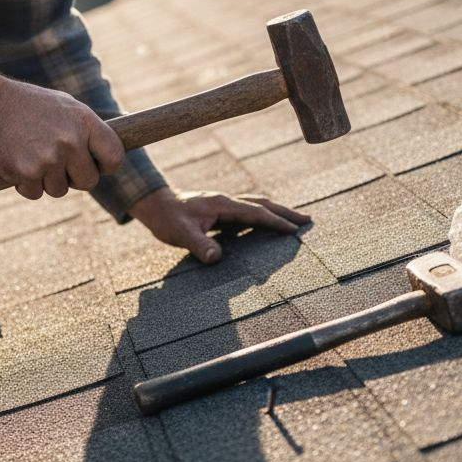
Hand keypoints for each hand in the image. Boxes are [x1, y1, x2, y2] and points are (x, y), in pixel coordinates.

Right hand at [0, 71, 124, 199]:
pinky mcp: (26, 173)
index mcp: (85, 122)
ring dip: (47, 181)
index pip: (114, 157)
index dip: (106, 166)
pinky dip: (26, 184)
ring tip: (33, 156)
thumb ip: (87, 130)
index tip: (96, 166)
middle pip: (89, 182)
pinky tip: (18, 162)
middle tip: (58, 164)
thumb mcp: (66, 107)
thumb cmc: (29, 105)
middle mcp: (70, 141)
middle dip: (74, 178)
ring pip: (59, 191)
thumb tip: (106, 153)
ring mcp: (48, 159)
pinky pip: (35, 193)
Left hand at [129, 187, 310, 263]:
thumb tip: (217, 259)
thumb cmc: (167, 218)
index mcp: (222, 204)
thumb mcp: (181, 233)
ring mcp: (224, 205)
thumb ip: (200, 245)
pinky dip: (262, 217)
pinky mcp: (220, 211)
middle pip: (263, 204)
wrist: (155, 204)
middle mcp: (227, 201)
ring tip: (295, 221)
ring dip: (276, 212)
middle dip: (285, 212)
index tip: (293, 229)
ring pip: (256, 206)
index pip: (255, 212)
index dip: (275, 221)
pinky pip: (247, 213)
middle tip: (307, 220)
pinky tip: (267, 226)